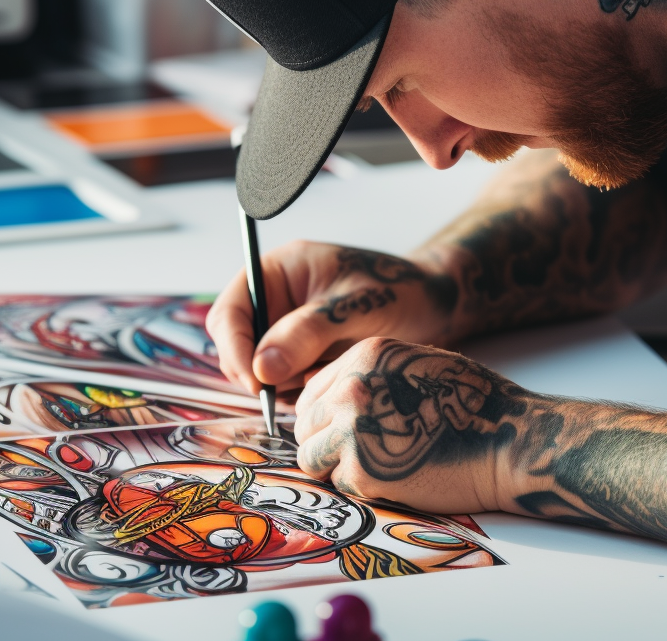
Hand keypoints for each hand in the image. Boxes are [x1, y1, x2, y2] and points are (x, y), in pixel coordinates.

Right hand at [206, 243, 459, 392]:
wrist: (435, 307)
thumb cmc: (401, 292)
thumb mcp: (357, 307)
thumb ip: (309, 332)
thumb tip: (262, 368)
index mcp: (279, 271)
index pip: (230, 310)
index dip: (234, 347)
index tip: (257, 381)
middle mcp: (275, 300)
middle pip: (235, 343)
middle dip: (253, 371)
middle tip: (284, 394)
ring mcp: (287, 328)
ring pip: (256, 368)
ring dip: (277, 385)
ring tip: (319, 381)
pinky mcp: (302, 354)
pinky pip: (282, 382)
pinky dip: (296, 392)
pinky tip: (326, 385)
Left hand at [292, 337, 532, 513]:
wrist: (508, 441)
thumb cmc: (473, 406)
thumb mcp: (418, 367)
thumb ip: (372, 377)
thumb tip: (331, 397)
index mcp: (365, 357)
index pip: (312, 393)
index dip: (323, 417)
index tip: (339, 432)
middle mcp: (352, 389)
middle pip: (305, 425)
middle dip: (325, 442)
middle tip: (359, 455)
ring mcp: (353, 430)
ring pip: (311, 457)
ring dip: (336, 467)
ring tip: (374, 467)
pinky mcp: (363, 471)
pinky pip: (339, 484)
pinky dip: (361, 488)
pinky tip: (395, 478)